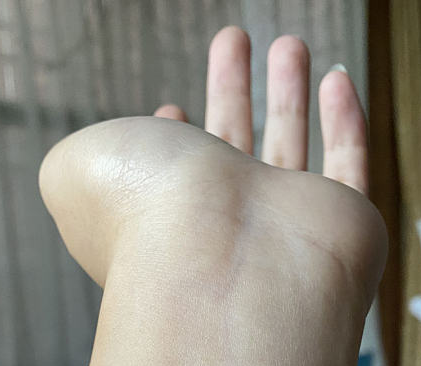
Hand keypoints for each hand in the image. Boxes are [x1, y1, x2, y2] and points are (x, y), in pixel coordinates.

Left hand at [38, 27, 386, 365]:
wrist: (225, 266)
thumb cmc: (144, 220)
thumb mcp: (72, 174)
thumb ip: (76, 159)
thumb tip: (95, 164)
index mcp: (161, 220)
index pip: (170, 181)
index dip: (171, 141)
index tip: (172, 108)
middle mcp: (222, 228)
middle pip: (230, 150)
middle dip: (230, 92)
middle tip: (234, 43)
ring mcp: (283, 228)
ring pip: (289, 149)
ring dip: (286, 93)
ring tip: (287, 44)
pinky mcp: (341, 224)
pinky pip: (348, 167)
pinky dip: (345, 121)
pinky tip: (335, 81)